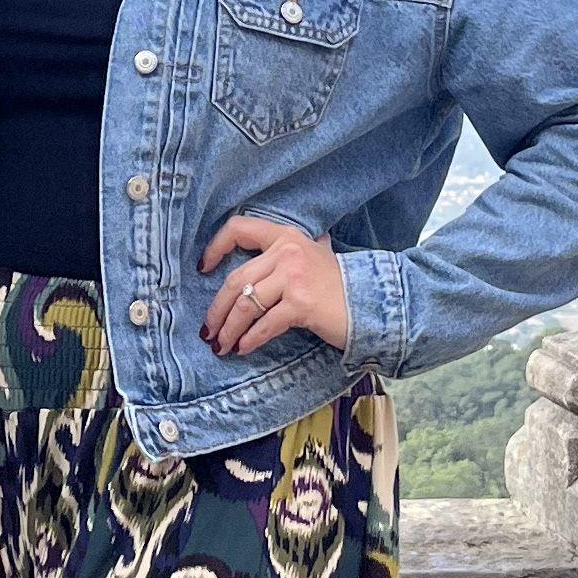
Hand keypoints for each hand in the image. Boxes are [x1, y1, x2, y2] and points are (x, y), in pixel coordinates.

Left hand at [198, 211, 352, 357]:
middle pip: (236, 280)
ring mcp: (294, 277)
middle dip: (217, 310)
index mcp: (286, 236)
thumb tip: (274, 257)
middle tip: (209, 331)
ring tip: (222, 346)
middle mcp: (288, 252)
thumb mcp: (316, 255)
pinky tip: (243, 348)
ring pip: (246, 305)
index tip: (204, 269)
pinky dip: (250, 339)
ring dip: (229, 330)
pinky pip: (265, 324)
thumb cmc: (342, 284)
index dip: (215, 247)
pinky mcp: (301, 303)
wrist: (373, 302)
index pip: (239, 228)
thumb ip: (293, 252)